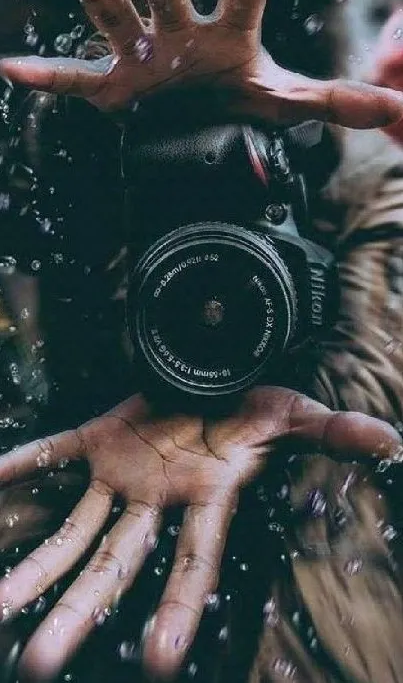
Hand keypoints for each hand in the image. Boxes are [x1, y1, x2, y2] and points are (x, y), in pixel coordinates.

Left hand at [0, 389, 399, 680]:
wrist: (210, 371)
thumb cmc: (251, 402)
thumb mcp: (293, 413)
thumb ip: (331, 431)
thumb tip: (390, 442)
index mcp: (204, 499)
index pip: (191, 562)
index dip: (177, 607)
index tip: (159, 662)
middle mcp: (156, 500)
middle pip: (112, 566)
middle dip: (77, 613)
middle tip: (37, 665)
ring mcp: (120, 473)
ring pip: (71, 529)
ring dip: (31, 565)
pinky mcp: (96, 439)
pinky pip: (52, 452)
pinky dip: (22, 463)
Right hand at [1, 0, 402, 130]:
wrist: (190, 127)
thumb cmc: (236, 101)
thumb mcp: (283, 100)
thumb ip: (335, 100)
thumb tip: (398, 109)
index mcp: (226, 32)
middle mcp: (179, 31)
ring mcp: (141, 56)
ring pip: (115, 18)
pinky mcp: (110, 87)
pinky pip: (74, 81)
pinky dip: (45, 77)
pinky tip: (10, 68)